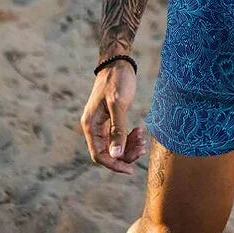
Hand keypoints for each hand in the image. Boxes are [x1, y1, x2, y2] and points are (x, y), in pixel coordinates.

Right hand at [80, 59, 146, 174]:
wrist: (118, 63)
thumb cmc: (117, 80)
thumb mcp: (118, 104)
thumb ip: (117, 130)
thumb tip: (115, 156)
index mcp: (90, 125)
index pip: (99, 155)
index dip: (114, 165)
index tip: (131, 169)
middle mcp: (93, 127)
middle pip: (108, 153)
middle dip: (125, 154)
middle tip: (143, 147)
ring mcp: (101, 124)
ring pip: (114, 146)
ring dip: (129, 146)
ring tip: (143, 138)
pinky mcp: (110, 119)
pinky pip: (118, 136)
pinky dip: (129, 137)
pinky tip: (140, 131)